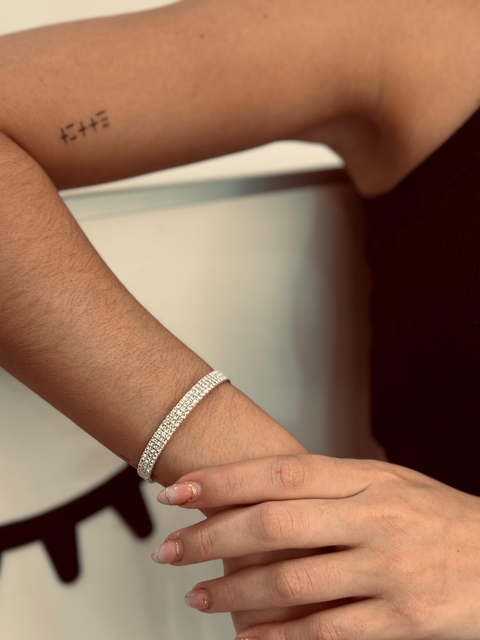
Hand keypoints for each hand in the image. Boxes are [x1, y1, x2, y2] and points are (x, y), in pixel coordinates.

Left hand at [152, 454, 479, 639]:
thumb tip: (266, 484)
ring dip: (236, 593)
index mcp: (368, 478)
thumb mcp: (392, 483)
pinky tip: (248, 638)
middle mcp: (374, 518)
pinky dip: (281, 636)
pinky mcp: (404, 620)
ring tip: (197, 597)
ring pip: (293, 581)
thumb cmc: (439, 516)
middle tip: (168, 550)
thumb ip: (334, 484)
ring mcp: (388, 569)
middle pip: (275, 524)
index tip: (177, 492)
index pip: (280, 473)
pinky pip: (328, 630)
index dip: (223, 482)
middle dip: (212, 537)